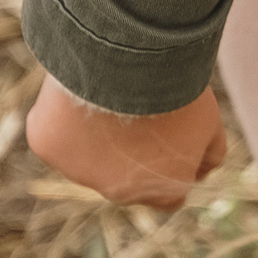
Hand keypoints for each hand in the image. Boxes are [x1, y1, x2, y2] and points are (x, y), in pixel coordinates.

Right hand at [26, 81, 226, 209]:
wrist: (131, 64)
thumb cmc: (176, 91)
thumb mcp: (209, 122)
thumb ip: (209, 153)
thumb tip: (202, 171)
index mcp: (164, 192)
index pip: (167, 194)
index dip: (166, 164)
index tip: (164, 135)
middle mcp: (120, 193)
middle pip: (123, 178)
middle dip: (127, 150)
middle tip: (133, 108)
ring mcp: (80, 173)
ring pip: (85, 155)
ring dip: (93, 133)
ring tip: (106, 93)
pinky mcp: (49, 147)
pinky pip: (54, 133)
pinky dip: (61, 116)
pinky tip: (76, 90)